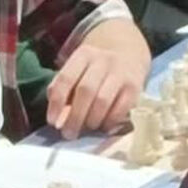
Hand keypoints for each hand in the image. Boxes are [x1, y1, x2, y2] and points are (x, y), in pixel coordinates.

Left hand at [46, 21, 148, 139]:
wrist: (129, 54)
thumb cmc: (95, 69)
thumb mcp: (77, 69)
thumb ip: (64, 89)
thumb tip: (57, 118)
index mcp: (84, 55)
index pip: (66, 78)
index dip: (57, 102)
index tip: (52, 121)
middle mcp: (103, 60)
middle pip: (85, 91)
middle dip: (74, 117)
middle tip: (68, 133)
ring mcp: (121, 73)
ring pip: (102, 101)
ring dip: (91, 121)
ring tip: (86, 129)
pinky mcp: (135, 87)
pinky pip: (120, 109)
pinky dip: (109, 122)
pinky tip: (103, 126)